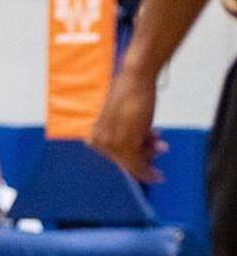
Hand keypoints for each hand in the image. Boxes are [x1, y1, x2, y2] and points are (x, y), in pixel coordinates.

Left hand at [89, 68, 167, 182]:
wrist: (135, 79)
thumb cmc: (132, 94)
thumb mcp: (125, 118)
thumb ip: (127, 135)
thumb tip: (139, 152)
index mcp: (94, 134)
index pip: (113, 155)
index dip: (132, 157)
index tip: (143, 163)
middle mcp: (98, 141)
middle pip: (123, 160)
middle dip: (144, 155)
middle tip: (160, 148)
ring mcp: (110, 144)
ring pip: (132, 163)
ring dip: (150, 156)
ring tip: (162, 145)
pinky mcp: (123, 144)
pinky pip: (135, 165)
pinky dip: (147, 173)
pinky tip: (157, 176)